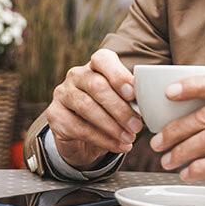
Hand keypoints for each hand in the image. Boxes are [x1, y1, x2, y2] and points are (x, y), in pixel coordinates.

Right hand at [45, 49, 143, 168]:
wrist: (83, 134)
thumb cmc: (110, 110)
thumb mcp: (122, 100)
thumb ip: (132, 97)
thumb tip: (149, 104)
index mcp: (95, 65)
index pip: (103, 60)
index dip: (118, 75)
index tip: (132, 93)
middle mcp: (76, 75)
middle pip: (97, 86)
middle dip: (119, 108)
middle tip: (137, 126)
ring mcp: (63, 93)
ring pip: (87, 107)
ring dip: (111, 126)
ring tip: (129, 138)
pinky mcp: (54, 114)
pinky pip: (78, 127)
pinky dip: (101, 139)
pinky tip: (117, 146)